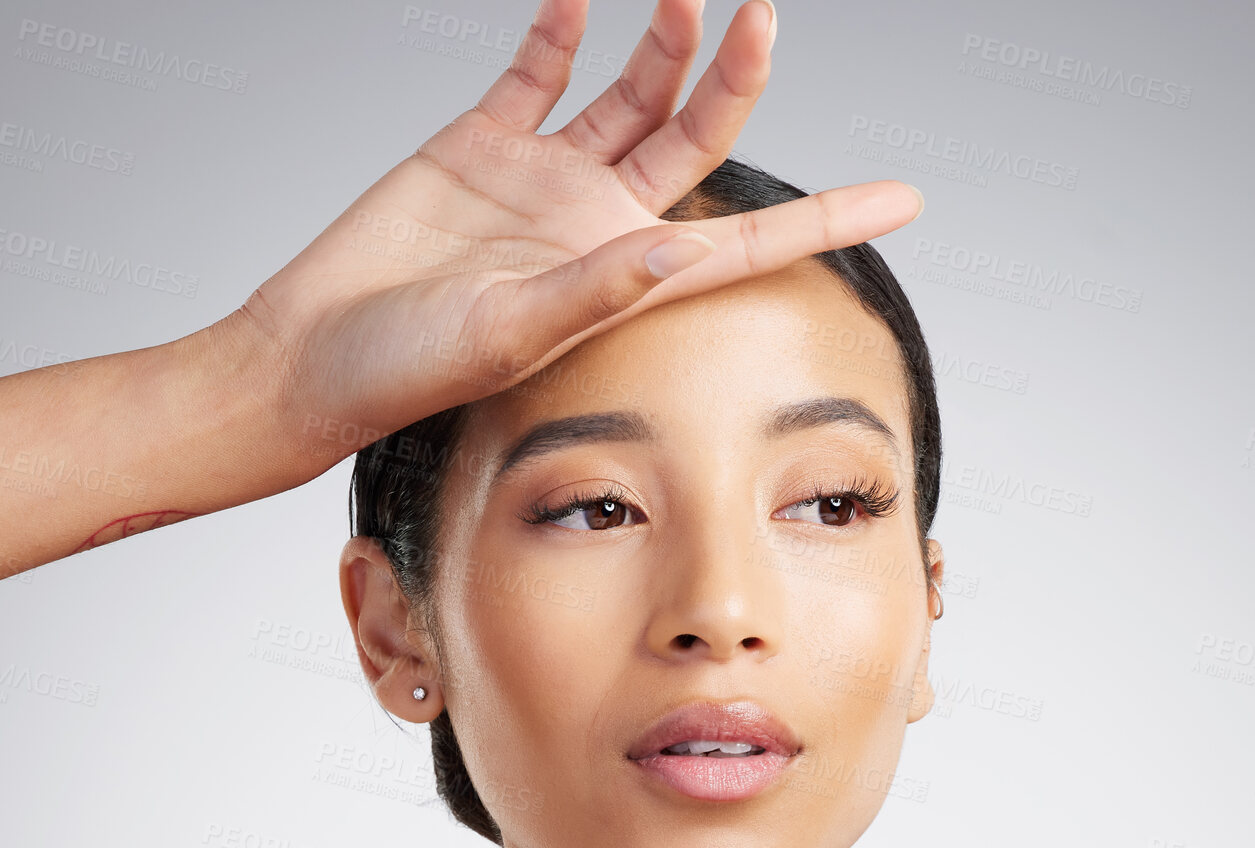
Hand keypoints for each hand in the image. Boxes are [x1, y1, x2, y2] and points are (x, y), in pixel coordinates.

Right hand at [229, 0, 922, 466]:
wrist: (316, 352)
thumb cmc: (408, 370)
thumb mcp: (508, 333)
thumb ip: (594, 289)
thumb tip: (681, 249)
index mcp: (621, 277)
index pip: (747, 241)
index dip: (827, 217)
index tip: (903, 197)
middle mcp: (596, 223)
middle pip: (694, 136)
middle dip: (737, 76)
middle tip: (764, 13)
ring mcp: (543, 181)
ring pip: (631, 92)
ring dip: (664, 40)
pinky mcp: (481, 144)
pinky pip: (538, 69)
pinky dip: (564, 29)